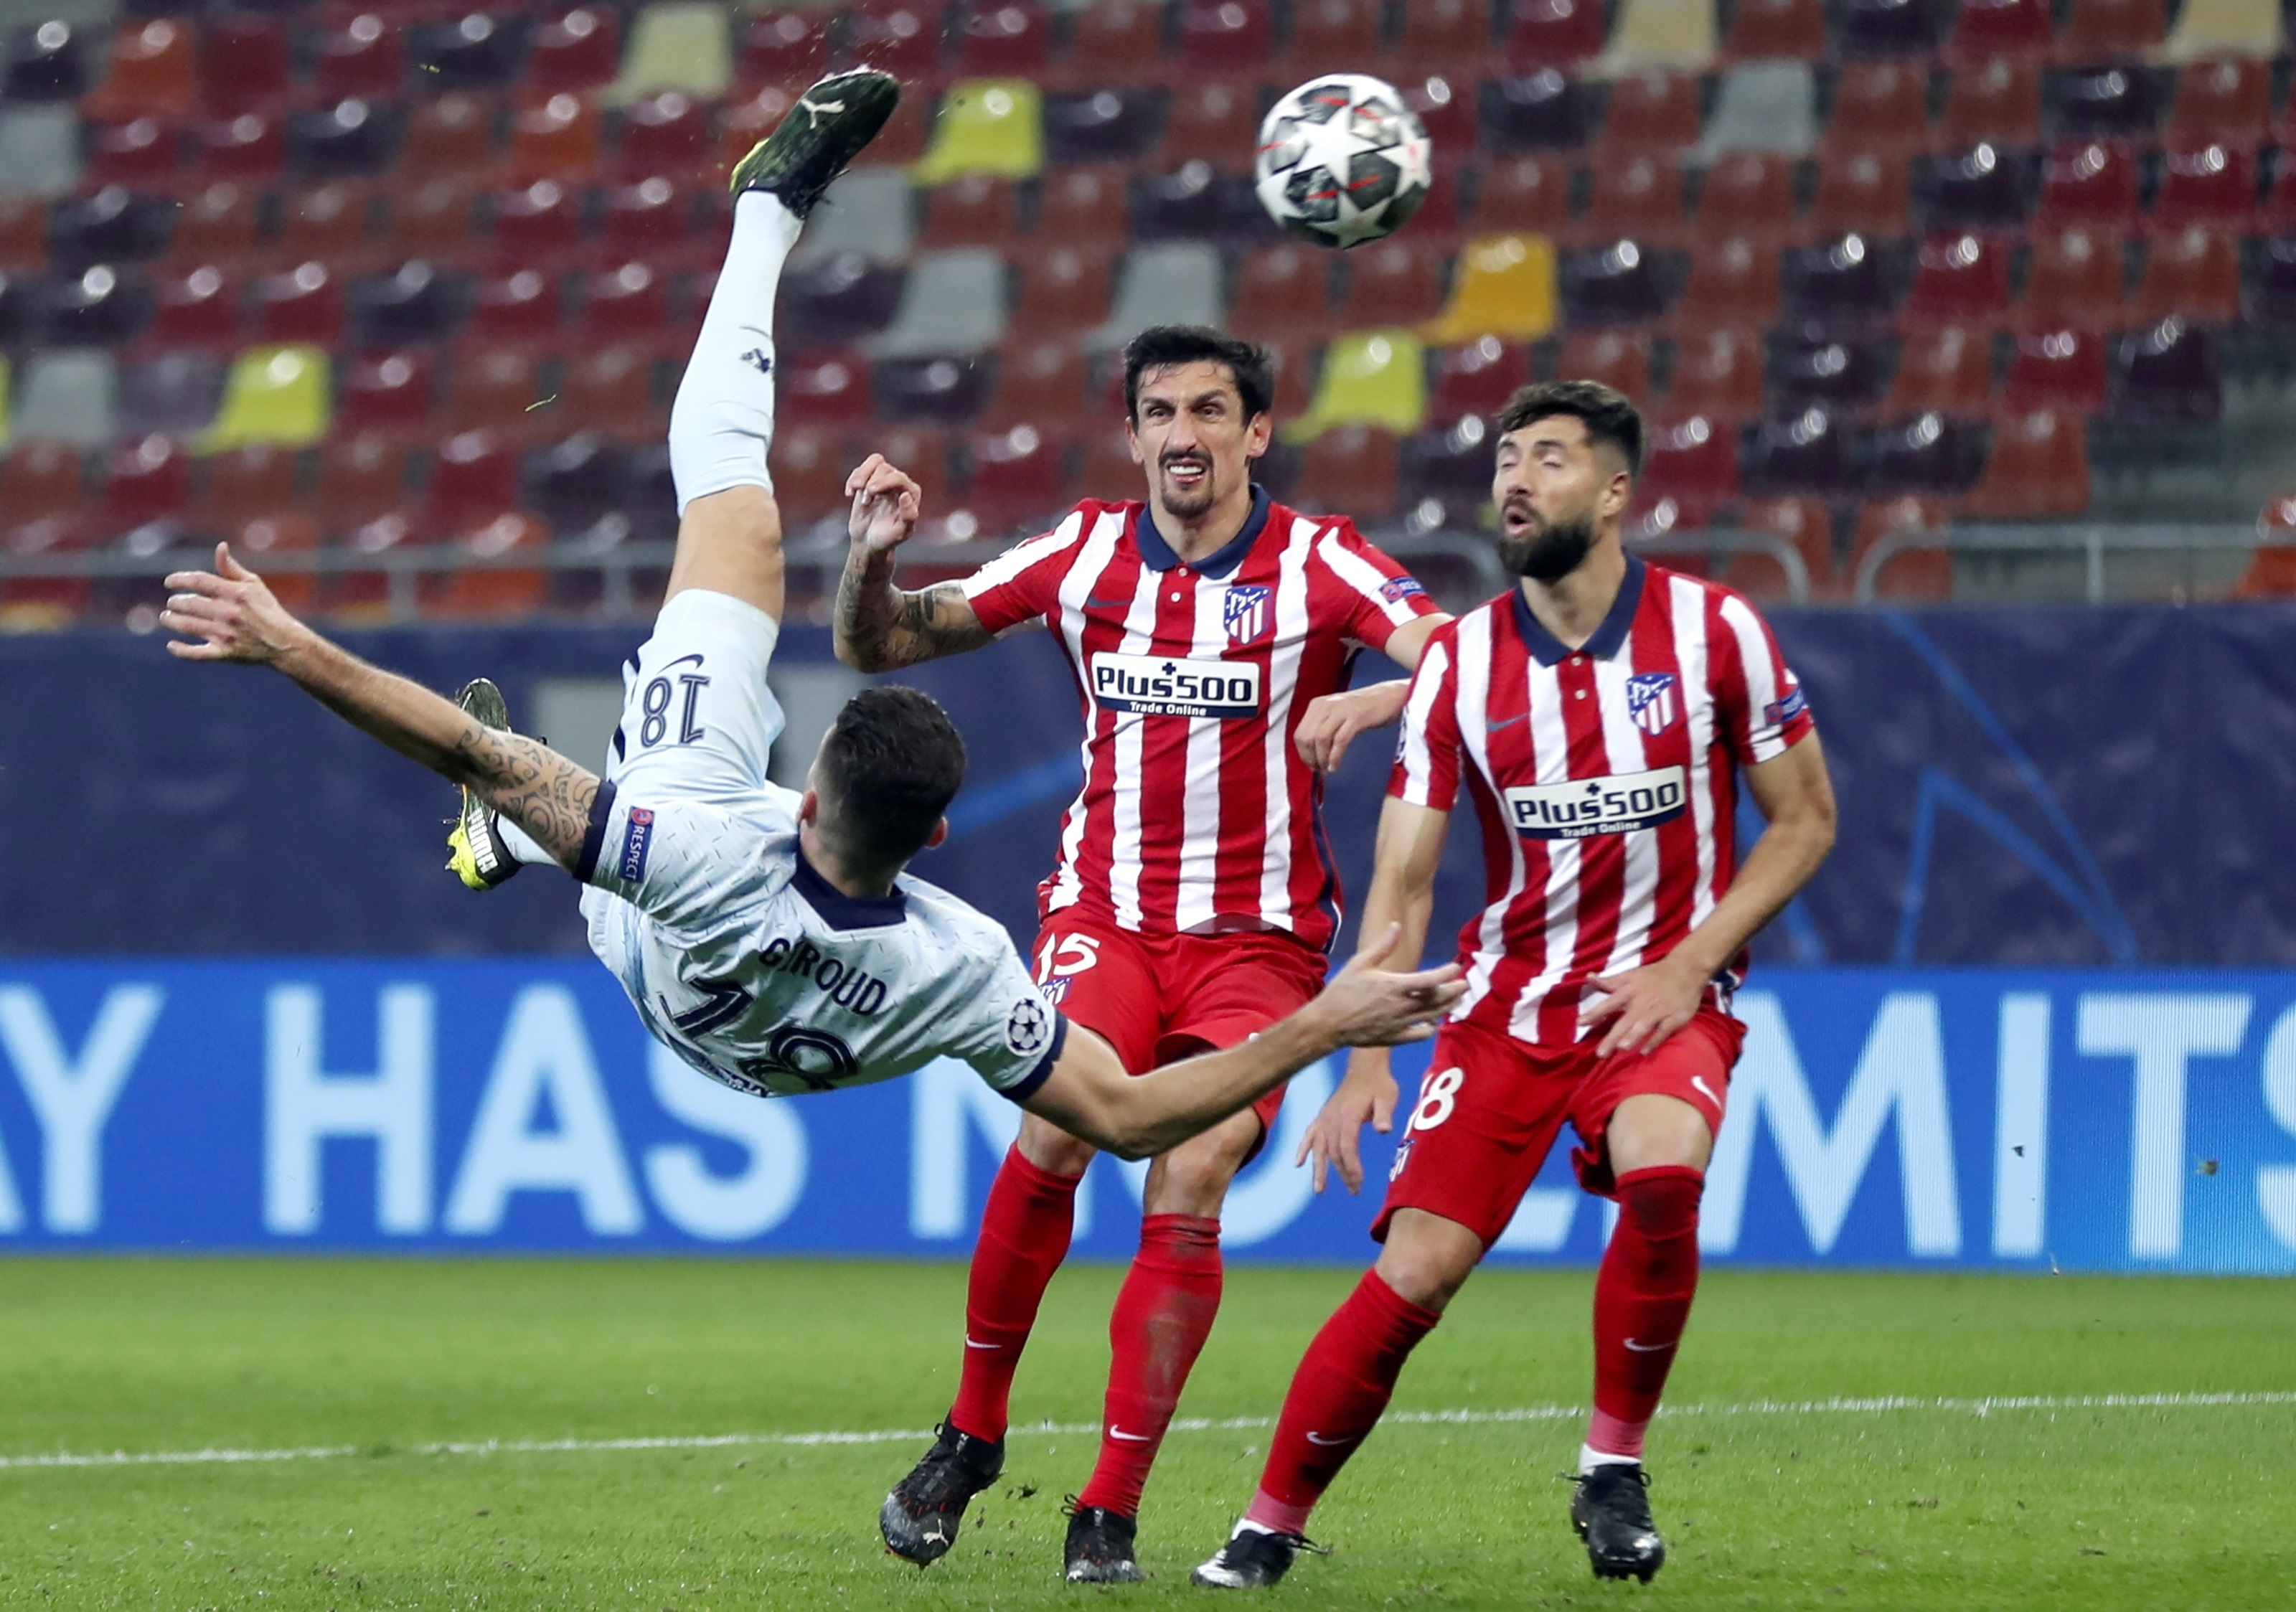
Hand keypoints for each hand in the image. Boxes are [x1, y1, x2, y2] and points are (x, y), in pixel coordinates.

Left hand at [161, 544, 317, 666]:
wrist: (285, 642)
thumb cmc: (267, 610)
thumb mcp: (254, 584)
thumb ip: (231, 568)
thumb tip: (220, 546)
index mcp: (235, 593)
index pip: (198, 581)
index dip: (179, 580)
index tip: (169, 582)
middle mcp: (228, 612)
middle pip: (190, 603)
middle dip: (176, 602)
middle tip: (172, 603)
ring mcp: (226, 634)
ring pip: (188, 626)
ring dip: (172, 620)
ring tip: (167, 617)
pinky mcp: (226, 653)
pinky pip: (197, 653)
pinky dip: (181, 650)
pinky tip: (171, 645)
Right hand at [845, 453, 921, 554]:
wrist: (869, 541)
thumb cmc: (888, 538)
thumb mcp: (900, 533)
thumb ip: (908, 516)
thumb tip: (905, 495)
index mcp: (911, 493)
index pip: (900, 478)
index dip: (885, 481)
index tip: (871, 491)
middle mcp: (900, 483)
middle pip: (884, 469)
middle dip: (871, 481)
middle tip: (865, 501)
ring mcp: (884, 479)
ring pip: (875, 462)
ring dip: (862, 476)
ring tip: (856, 490)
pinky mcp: (868, 480)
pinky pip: (861, 469)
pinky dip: (853, 479)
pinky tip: (850, 494)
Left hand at [1294, 680, 1410, 773]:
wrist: (1390, 697)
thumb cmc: (1365, 710)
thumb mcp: (1337, 715)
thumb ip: (1323, 730)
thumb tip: (1313, 756)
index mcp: (1318, 705)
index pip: (1299, 734)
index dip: (1303, 754)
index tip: (1311, 765)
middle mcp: (1326, 705)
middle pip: (1307, 737)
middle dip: (1311, 758)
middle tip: (1320, 770)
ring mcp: (1341, 710)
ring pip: (1320, 739)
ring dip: (1322, 759)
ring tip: (1328, 769)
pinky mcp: (1356, 717)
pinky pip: (1339, 741)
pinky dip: (1335, 757)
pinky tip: (1335, 765)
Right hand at [1296, 1049, 1398, 1195]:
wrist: (1364, 1067)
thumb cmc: (1379, 1083)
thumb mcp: (1387, 1096)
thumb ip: (1384, 1114)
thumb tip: (1384, 1130)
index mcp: (1347, 1115)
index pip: (1347, 1147)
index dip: (1352, 1166)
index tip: (1359, 1182)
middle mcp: (1332, 1118)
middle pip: (1334, 1152)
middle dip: (1343, 1173)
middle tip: (1354, 1191)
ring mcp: (1324, 1118)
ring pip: (1319, 1148)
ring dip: (1320, 1169)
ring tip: (1319, 1190)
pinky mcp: (1322, 1116)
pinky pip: (1309, 1135)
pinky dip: (1303, 1149)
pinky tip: (1297, 1163)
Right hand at [1308, 923, 1462, 1050]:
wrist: (1328, 1023)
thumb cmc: (1342, 990)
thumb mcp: (1360, 963)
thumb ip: (1382, 946)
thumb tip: (1395, 925)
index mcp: (1395, 986)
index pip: (1430, 979)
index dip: (1446, 973)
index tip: (1457, 967)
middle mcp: (1402, 1006)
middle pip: (1436, 999)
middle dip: (1453, 991)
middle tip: (1465, 984)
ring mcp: (1400, 1024)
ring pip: (1431, 1016)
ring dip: (1447, 1007)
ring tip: (1457, 1001)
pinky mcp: (1395, 1037)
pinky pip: (1419, 1035)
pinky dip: (1429, 1029)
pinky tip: (1434, 1024)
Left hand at [1585, 951, 1706, 1057]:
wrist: (1686, 969)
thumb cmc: (1654, 975)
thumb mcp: (1630, 975)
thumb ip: (1609, 982)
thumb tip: (1588, 977)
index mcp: (1629, 992)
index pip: (1608, 1004)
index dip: (1594, 1013)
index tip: (1580, 1023)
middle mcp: (1642, 1002)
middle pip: (1625, 1021)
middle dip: (1612, 1036)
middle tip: (1600, 1054)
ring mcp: (1659, 1010)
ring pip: (1644, 1025)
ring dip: (1633, 1036)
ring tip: (1621, 1048)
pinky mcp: (1675, 1017)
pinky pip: (1664, 1030)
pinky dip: (1655, 1040)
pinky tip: (1645, 1051)